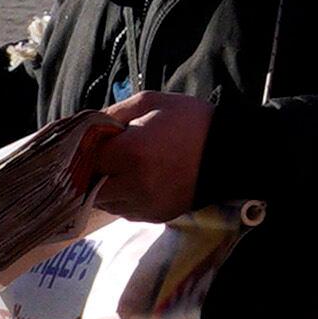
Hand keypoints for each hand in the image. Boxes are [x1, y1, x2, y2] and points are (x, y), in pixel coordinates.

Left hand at [71, 92, 216, 219]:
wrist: (231, 153)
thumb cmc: (191, 122)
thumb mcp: (153, 102)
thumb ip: (114, 112)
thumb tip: (87, 126)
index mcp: (132, 151)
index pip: (85, 157)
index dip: (85, 148)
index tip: (93, 141)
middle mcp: (134, 183)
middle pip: (89, 185)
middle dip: (92, 171)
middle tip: (106, 157)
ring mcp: (145, 204)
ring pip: (104, 202)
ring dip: (105, 187)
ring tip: (123, 169)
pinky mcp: (155, 216)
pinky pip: (124, 211)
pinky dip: (124, 198)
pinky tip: (138, 181)